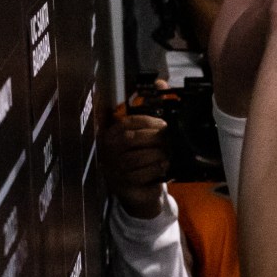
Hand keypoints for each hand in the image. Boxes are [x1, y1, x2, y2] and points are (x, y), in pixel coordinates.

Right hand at [96, 95, 172, 214]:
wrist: (141, 193)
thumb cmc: (143, 158)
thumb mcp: (145, 134)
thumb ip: (151, 107)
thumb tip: (160, 83)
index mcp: (111, 135)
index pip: (126, 123)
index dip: (147, 121)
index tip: (163, 124)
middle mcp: (108, 151)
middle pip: (131, 139)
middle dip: (154, 138)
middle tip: (169, 140)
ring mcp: (113, 169)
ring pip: (137, 158)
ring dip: (157, 154)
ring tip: (167, 153)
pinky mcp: (123, 185)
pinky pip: (141, 174)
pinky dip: (156, 169)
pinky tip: (163, 166)